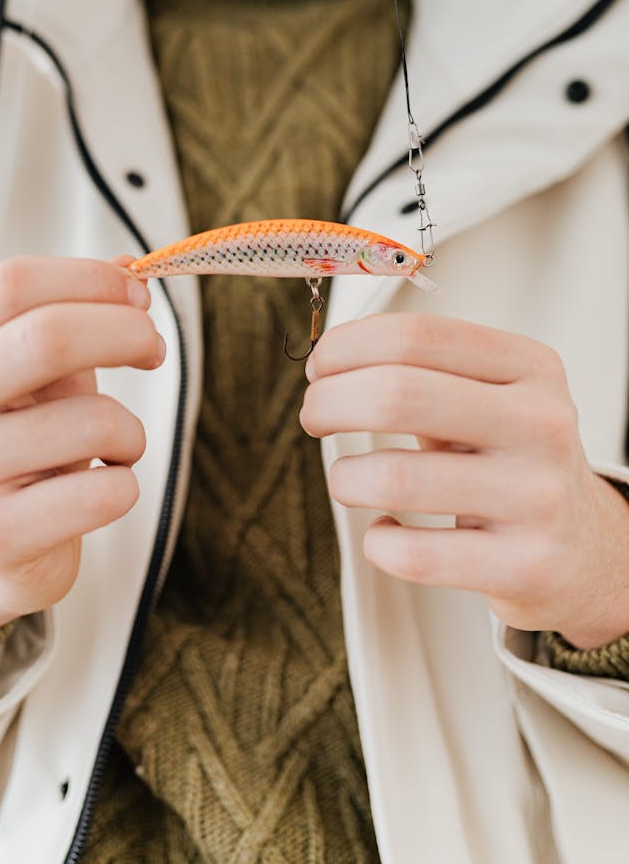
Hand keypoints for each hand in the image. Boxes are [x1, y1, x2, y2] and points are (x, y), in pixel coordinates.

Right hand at [0, 257, 164, 633]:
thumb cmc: (22, 436)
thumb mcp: (38, 367)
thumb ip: (76, 312)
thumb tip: (128, 268)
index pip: (13, 284)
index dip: (91, 280)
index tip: (138, 294)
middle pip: (49, 338)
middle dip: (126, 333)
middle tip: (153, 348)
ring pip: (94, 422)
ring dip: (132, 430)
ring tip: (118, 444)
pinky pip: (106, 493)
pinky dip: (127, 484)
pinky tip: (99, 489)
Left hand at [300, 313, 628, 649]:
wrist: (586, 548)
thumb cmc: (516, 463)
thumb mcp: (492, 396)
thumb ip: (423, 369)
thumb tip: (329, 361)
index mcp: (530, 368)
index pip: (417, 336)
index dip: (348, 346)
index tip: (322, 365)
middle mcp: (540, 425)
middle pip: (397, 394)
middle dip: (330, 403)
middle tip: (315, 416)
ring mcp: (537, 497)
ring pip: (394, 477)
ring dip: (345, 478)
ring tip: (348, 480)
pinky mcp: (526, 565)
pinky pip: (414, 555)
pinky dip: (378, 543)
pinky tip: (386, 533)